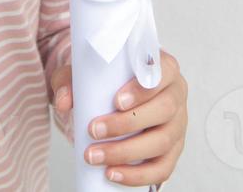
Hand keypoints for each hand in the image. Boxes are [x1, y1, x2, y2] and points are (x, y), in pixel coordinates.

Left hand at [49, 49, 186, 187]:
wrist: (115, 96)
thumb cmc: (108, 80)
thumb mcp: (85, 73)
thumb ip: (69, 81)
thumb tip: (64, 103)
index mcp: (164, 67)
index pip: (162, 73)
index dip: (142, 89)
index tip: (116, 101)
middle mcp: (176, 94)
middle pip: (164, 110)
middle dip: (126, 124)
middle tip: (93, 130)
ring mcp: (178, 124)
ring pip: (162, 141)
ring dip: (126, 152)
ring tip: (95, 156)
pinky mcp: (173, 150)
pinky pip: (162, 168)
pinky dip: (137, 175)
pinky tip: (112, 173)